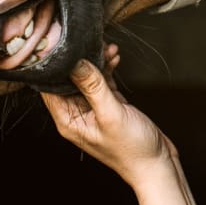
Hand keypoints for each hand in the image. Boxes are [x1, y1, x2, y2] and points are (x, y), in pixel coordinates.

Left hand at [42, 48, 175, 186]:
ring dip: (96, 60)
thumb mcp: (110, 113)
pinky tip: (115, 57)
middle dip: (79, 58)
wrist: (155, 164)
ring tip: (109, 47)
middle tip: (90, 41)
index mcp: (68, 121)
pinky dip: (108, 67)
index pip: (49, 88)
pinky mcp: (109, 104)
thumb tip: (74, 61)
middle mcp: (77, 114)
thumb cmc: (131, 148)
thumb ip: (92, 86)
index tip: (60, 44)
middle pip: (68, 79)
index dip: (52, 67)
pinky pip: (102, 80)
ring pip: (87, 77)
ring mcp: (93, 108)